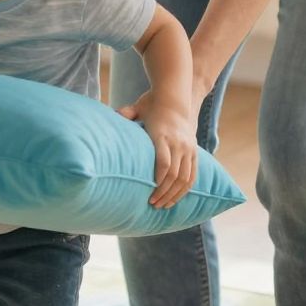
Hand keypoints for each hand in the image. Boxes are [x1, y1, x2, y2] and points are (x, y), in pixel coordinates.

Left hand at [115, 89, 199, 207]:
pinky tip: (175, 199)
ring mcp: (188, 148)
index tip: (151, 191)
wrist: (175, 99)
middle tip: (152, 204)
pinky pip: (193, 175)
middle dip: (163, 192)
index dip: (159, 178)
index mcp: (163, 135)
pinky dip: (185, 189)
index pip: (164, 162)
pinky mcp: (194, 152)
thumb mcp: (138, 107)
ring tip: (163, 206)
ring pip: (185, 178)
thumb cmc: (151, 105)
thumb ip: (126, 113)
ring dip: (174, 194)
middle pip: (174, 174)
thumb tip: (111, 115)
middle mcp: (179, 143)